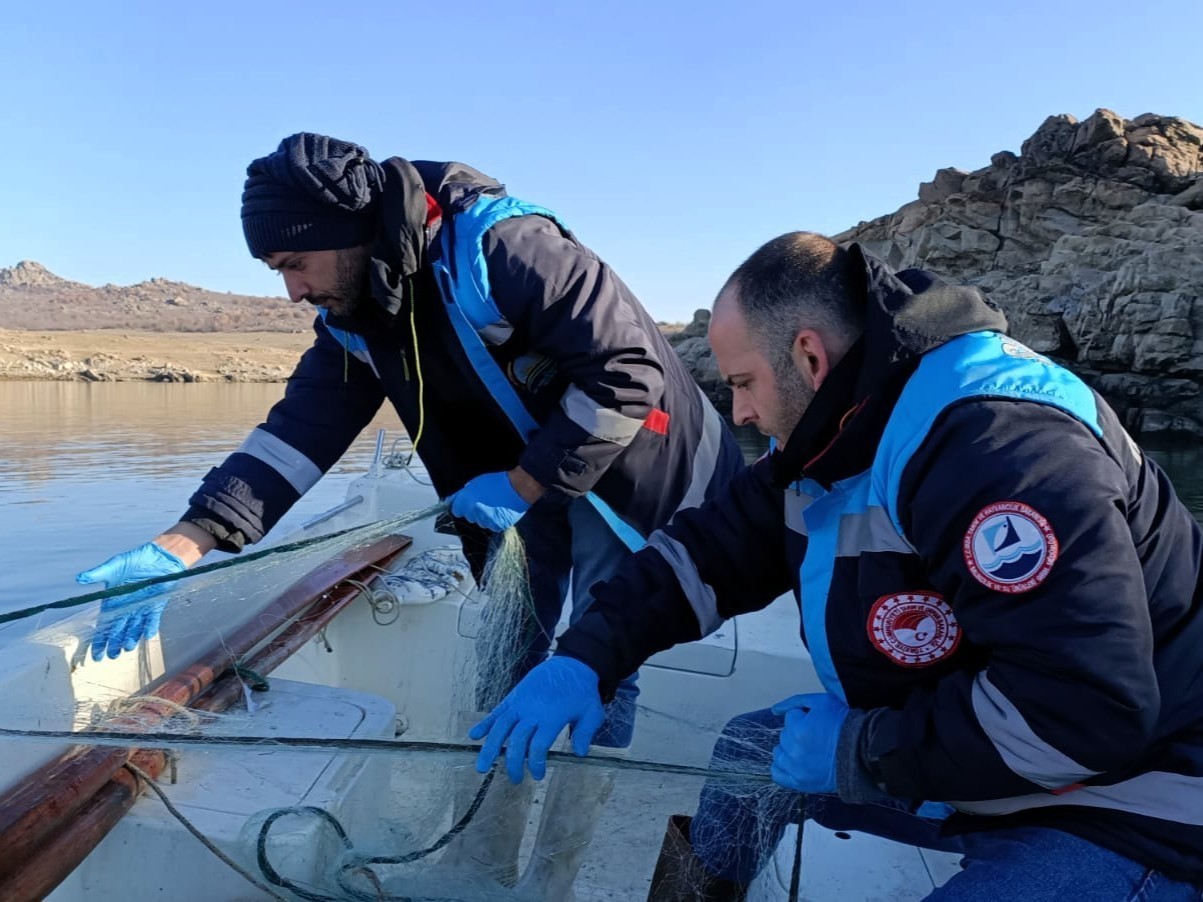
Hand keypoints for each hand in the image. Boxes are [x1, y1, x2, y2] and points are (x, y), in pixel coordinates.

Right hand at [77, 543, 186, 660]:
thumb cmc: (135, 559)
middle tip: (111, 656)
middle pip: (118, 631)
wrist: (158, 555)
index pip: (103, 625)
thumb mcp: (114, 565)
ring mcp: (141, 608)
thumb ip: (98, 573)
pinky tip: (147, 635)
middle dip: (114, 644)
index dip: (99, 640)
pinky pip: (152, 618)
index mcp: (112, 602)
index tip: (95, 655)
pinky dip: (150, 626)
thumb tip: (80, 578)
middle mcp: (126, 609)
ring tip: (126, 647)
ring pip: (134, 627)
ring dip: (131, 637)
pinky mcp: (156, 604)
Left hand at [449, 471, 531, 531]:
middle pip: (469, 517)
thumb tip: (453, 500)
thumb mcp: (477, 482)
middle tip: (485, 502)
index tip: (467, 504)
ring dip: (485, 517)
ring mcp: (486, 520)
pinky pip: (492, 526)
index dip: (462, 507)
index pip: (456, 510)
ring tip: (495, 506)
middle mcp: (474, 512)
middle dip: (474, 511)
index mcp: (467, 500)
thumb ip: (464, 493)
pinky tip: (501, 511)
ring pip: (480, 523)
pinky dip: (495, 521)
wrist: (519, 487)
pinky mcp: (497, 526)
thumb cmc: (498, 482)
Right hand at [469, 656, 604, 782]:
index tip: (537, 775)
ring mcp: (520, 703)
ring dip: (490, 748)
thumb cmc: (582, 691)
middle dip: (513, 762)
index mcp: (552, 717)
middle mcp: (532, 711)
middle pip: (516, 740)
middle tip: (515, 779)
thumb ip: (585, 733)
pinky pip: (496, 711)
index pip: (538, 746)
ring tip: (482, 767)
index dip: (535, 763)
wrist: (571, 663)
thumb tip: (579, 754)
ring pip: (501, 727)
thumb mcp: (592, 712)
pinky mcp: (513, 697)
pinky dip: (484, 723)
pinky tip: (474, 735)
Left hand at [769, 692, 848, 794]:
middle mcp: (795, 750)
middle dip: (797, 731)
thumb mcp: (823, 702)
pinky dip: (782, 767)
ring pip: (779, 752)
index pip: (790, 717)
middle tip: (816, 735)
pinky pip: (777, 774)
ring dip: (789, 748)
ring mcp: (796, 768)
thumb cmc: (844, 725)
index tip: (818, 722)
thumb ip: (796, 702)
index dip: (804, 717)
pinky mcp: (799, 782)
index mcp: (799, 730)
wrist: (862, 753)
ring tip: (808, 748)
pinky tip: (794, 761)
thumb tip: (775, 710)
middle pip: (785, 734)